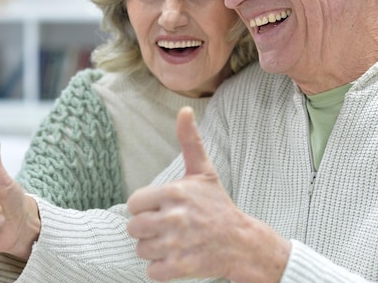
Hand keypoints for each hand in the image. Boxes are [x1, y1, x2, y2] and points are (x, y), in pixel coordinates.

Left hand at [126, 107, 289, 282]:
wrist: (244, 243)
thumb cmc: (218, 206)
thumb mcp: (204, 172)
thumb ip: (189, 141)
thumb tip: (185, 109)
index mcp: (176, 192)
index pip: (134, 203)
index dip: (144, 208)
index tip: (160, 209)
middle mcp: (175, 218)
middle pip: (134, 228)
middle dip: (147, 230)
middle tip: (166, 227)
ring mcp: (178, 244)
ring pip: (141, 250)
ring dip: (154, 249)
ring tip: (172, 242)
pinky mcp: (181, 267)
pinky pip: (152, 272)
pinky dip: (161, 269)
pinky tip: (176, 258)